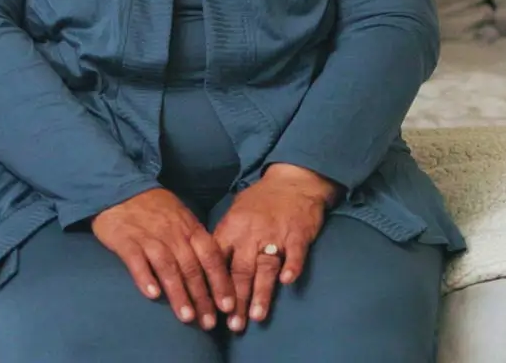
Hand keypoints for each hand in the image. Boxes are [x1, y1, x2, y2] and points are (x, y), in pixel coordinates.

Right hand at [90, 189, 235, 331]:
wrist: (119, 187)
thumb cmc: (154, 207)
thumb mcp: (181, 217)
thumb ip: (194, 240)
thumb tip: (212, 269)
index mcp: (189, 228)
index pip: (210, 256)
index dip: (220, 281)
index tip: (227, 306)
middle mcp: (173, 233)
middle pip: (191, 267)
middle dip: (202, 297)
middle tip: (209, 323)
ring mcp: (149, 236)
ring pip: (168, 267)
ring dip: (179, 293)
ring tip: (187, 317)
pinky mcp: (126, 240)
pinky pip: (137, 260)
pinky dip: (145, 277)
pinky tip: (152, 295)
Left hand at [210, 164, 337, 333]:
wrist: (292, 181)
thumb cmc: (261, 200)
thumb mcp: (236, 213)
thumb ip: (225, 238)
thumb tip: (208, 265)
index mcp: (232, 227)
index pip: (218, 260)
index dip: (214, 285)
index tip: (211, 309)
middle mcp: (251, 233)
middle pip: (241, 270)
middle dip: (236, 299)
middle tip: (233, 324)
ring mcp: (275, 234)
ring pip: (265, 266)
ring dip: (261, 292)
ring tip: (256, 316)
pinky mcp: (297, 234)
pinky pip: (294, 252)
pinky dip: (292, 266)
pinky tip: (287, 282)